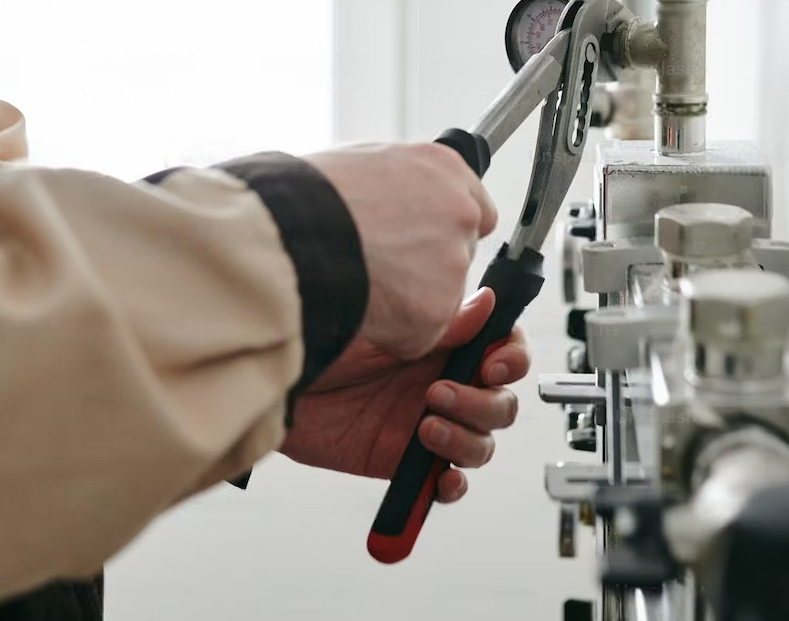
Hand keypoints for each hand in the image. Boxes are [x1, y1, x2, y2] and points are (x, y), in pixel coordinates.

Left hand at [281, 289, 530, 502]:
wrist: (277, 378)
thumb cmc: (321, 335)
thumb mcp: (384, 319)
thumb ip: (440, 320)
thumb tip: (487, 304)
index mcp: (444, 341)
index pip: (502, 348)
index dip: (511, 358)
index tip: (494, 364)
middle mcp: (441, 381)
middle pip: (500, 401)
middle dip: (483, 402)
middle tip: (439, 392)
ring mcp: (427, 422)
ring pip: (481, 442)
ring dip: (466, 439)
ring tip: (425, 427)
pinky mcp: (405, 461)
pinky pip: (447, 482)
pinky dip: (452, 485)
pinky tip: (439, 478)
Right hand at [307, 143, 497, 358]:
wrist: (292, 232)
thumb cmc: (310, 194)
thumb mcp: (365, 163)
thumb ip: (401, 184)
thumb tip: (397, 199)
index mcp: (445, 169)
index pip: (476, 208)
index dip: (446, 229)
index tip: (424, 240)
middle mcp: (460, 213)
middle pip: (459, 254)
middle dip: (426, 266)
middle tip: (379, 264)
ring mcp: (453, 265)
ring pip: (438, 296)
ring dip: (406, 299)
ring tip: (359, 280)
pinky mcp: (436, 313)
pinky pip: (416, 332)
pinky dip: (391, 330)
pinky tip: (360, 304)